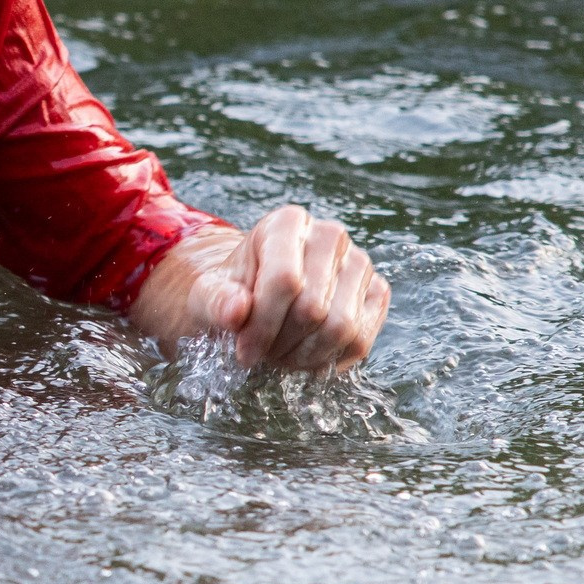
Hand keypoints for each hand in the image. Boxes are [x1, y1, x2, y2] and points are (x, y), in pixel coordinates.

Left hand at [129, 205, 388, 371]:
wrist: (253, 296)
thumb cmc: (230, 292)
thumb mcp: (208, 294)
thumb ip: (216, 300)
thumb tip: (234, 311)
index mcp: (286, 223)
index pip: (285, 280)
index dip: (262, 325)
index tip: (243, 350)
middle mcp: (329, 236)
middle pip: (313, 308)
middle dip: (282, 344)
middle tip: (261, 355)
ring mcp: (358, 263)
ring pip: (342, 328)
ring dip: (306, 356)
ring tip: (280, 356)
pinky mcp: (375, 292)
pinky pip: (361, 340)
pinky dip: (330, 360)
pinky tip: (304, 357)